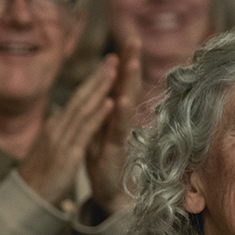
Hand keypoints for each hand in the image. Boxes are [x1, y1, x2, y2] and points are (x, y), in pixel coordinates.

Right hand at [18, 53, 117, 205]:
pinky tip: (108, 102)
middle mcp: (57, 129)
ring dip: (99, 88)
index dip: (91, 82)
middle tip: (113, 57)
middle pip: (79, 98)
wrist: (26, 199)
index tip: (106, 66)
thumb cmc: (38, 177)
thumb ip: (55, 131)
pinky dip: (97, 116)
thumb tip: (59, 115)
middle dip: (97, 77)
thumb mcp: (46, 149)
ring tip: (114, 70)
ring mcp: (61, 141)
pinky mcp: (68, 155)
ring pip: (83, 109)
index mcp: (54, 128)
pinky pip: (84, 132)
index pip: (75, 100)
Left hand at [85, 38, 142, 213]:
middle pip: (127, 87)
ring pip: (125, 104)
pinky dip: (119, 114)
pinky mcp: (115, 150)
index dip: (123, 64)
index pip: (120, 84)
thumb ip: (105, 111)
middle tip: (134, 40)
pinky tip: (120, 99)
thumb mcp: (101, 131)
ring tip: (130, 61)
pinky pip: (117, 130)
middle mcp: (120, 122)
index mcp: (114, 115)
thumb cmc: (106, 162)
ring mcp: (120, 135)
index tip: (128, 40)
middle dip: (130, 64)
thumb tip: (105, 88)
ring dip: (128, 83)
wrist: (109, 194)